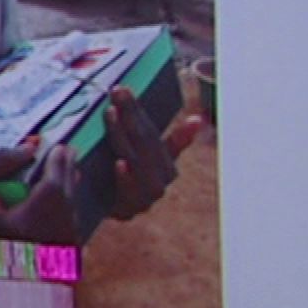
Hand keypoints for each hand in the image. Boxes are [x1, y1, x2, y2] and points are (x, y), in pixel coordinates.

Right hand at [0, 142, 78, 244]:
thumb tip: (28, 149)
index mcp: (30, 223)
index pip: (53, 185)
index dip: (57, 164)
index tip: (58, 147)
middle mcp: (49, 239)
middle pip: (66, 198)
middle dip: (66, 173)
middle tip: (66, 153)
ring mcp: (54, 252)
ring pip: (69, 213)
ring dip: (66, 190)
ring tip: (63, 172)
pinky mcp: (53, 261)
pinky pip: (66, 229)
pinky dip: (63, 211)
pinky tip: (59, 200)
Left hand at [106, 87, 203, 219]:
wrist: (109, 218)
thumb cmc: (132, 184)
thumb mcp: (149, 163)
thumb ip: (174, 142)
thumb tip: (198, 121)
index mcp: (167, 166)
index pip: (151, 132)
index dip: (137, 110)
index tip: (124, 89)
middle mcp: (160, 181)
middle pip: (144, 143)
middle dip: (129, 116)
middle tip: (116, 93)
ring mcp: (144, 198)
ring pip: (136, 162)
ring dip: (122, 138)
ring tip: (113, 116)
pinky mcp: (127, 211)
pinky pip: (128, 193)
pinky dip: (125, 178)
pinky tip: (120, 163)